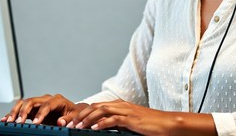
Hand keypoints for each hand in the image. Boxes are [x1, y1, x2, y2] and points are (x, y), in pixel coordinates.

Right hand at [1, 94, 88, 126]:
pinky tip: (6, 119)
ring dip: (16, 111)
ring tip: (9, 121)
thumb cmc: (71, 113)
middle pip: (32, 100)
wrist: (70, 111)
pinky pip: (21, 108)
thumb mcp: (73, 116)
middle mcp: (46, 99)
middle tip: (18, 122)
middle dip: (24, 111)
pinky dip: (13, 113)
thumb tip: (60, 122)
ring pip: (24, 102)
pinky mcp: (33, 108)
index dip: (41, 113)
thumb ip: (67, 119)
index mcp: (57, 100)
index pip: (47, 105)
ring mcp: (39, 102)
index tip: (36, 123)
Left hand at [67, 99, 214, 135]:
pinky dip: (102, 124)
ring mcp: (126, 111)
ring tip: (77, 127)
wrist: (167, 123)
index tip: (71, 121)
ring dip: (87, 119)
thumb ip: (118, 124)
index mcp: (120, 106)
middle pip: (96, 106)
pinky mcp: (132, 119)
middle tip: (68, 124)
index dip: (83, 113)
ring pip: (102, 111)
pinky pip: (114, 119)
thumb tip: (104, 129)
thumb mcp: (131, 124)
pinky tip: (94, 129)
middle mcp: (121, 105)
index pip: (97, 106)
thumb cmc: (150, 125)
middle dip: (80, 115)